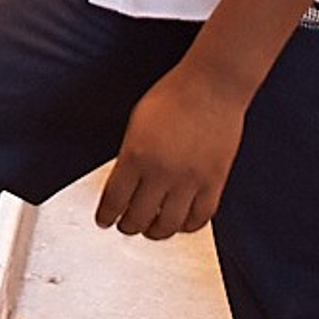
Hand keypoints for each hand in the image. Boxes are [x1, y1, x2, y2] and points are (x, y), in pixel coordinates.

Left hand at [94, 62, 250, 239]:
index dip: (106, 215)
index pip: (114, 199)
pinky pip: (200, 218)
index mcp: (136, 154)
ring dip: (155, 232)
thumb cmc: (173, 95)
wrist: (211, 86)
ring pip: (168, 225)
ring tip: (150, 229)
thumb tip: (124, 183)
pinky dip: (187, 227)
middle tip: (125, 225)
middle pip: (139, 217)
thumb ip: (129, 155)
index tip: (104, 220)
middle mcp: (162, 172)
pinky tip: (180, 223)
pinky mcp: (214, 183)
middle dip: (128, 226)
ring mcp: (190, 180)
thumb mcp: (137, 122)